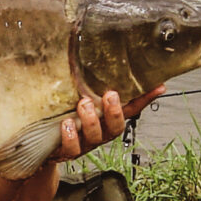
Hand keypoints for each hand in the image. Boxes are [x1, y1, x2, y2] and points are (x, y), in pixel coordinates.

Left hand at [48, 85, 165, 162]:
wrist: (42, 148)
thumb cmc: (63, 117)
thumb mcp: (75, 97)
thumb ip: (83, 81)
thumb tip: (81, 49)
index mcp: (105, 119)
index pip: (130, 108)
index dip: (144, 99)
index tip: (157, 86)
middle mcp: (98, 132)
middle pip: (116, 126)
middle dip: (115, 111)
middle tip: (110, 95)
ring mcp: (84, 143)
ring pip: (96, 137)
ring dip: (92, 120)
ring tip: (83, 104)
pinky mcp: (67, 151)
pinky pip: (73, 148)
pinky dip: (71, 136)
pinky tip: (67, 124)